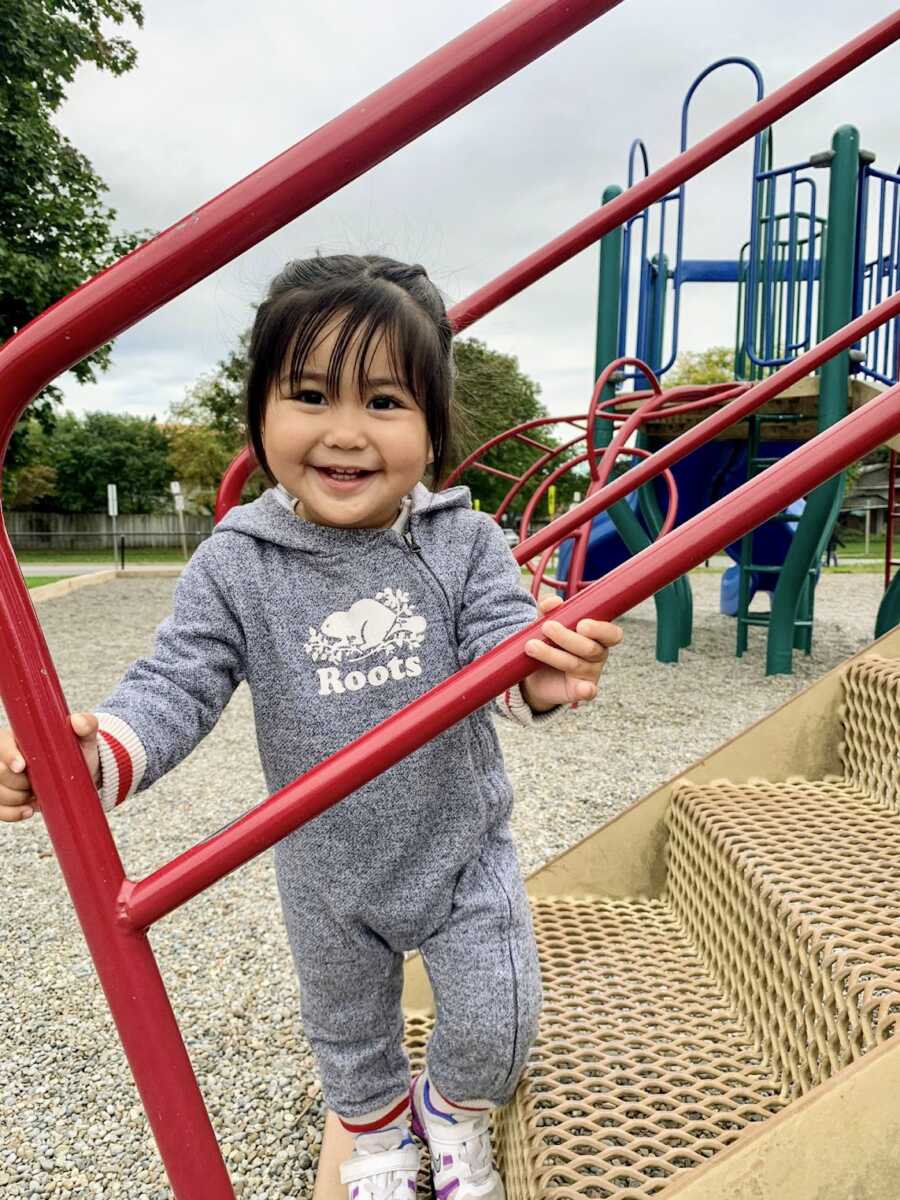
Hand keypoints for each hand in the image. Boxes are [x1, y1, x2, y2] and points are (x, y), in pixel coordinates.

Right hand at [0, 713, 100, 821]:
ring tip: (36, 796)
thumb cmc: (79, 752)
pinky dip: (11, 813)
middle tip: (36, 783)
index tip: (22, 766)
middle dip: (16, 782)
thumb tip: (77, 721)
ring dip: (15, 799)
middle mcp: (7, 758)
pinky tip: (28, 810)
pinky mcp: (7, 797)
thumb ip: (87, 725)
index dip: (7, 755)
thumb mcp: (85, 738)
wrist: (82, 775)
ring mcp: (5, 779)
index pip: (1, 743)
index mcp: (19, 738)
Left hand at [521, 594, 622, 711]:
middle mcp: (598, 654)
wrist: (535, 674)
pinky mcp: (579, 690)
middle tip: (546, 627)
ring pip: (575, 664)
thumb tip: (552, 602)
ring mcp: (590, 673)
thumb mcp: (546, 622)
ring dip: (551, 654)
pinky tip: (584, 688)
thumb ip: (549, 610)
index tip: (581, 625)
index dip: (600, 629)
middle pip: (589, 648)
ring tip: (530, 645)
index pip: (611, 633)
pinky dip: (586, 690)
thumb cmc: (548, 642)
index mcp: (597, 636)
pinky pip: (586, 692)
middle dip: (566, 637)